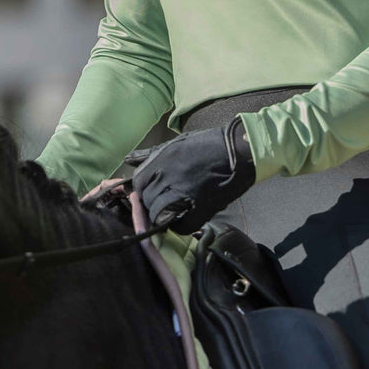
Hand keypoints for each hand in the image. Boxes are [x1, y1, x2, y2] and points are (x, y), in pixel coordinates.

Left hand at [124, 117, 255, 233]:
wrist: (241, 150)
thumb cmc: (209, 144)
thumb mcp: (177, 142)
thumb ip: (150, 154)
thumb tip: (127, 159)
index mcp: (163, 158)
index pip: (138, 183)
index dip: (143, 190)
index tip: (151, 192)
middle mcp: (170, 175)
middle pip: (148, 200)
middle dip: (153, 204)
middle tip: (165, 202)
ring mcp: (184, 191)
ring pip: (160, 214)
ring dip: (164, 216)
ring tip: (175, 211)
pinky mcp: (201, 206)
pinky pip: (180, 225)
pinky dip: (179, 226)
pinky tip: (184, 219)